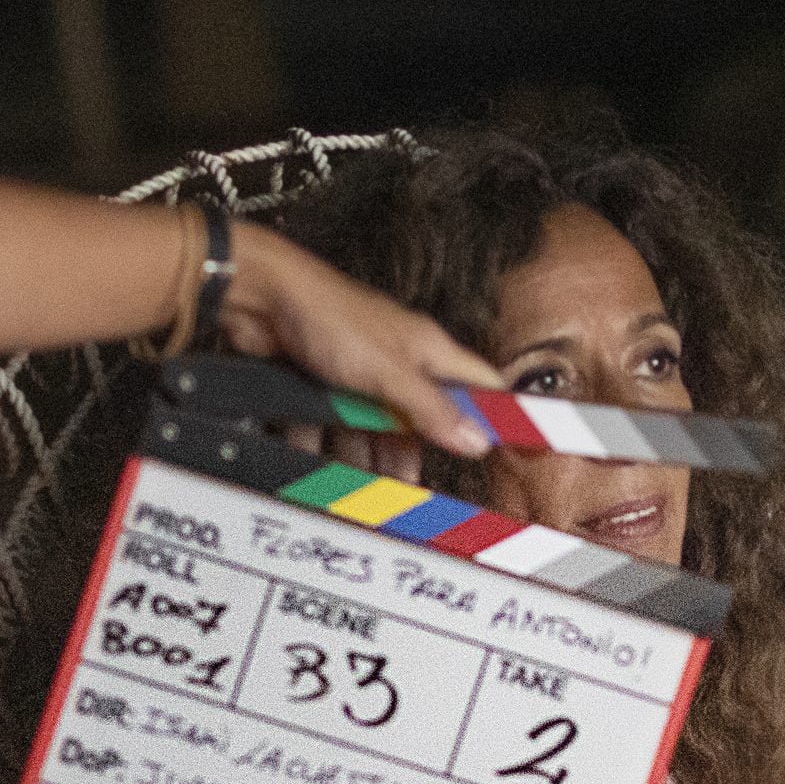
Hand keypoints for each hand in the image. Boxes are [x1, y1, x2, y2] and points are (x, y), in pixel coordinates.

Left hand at [221, 223, 505, 459]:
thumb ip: (433, 409)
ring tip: (361, 486)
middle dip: (414, 455)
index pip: (485, 389)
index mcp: (430, 351)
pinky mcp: (326, 378)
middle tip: (410, 489)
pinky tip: (316, 460)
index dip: (505, 418)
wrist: (257, 294)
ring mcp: (363, 370)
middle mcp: (402, 360)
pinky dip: (325, 443)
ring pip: (376, 425)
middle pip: (424, 420)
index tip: (527, 447)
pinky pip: (335, 421)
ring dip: (366, 456)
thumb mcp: (390, 372)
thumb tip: (477, 441)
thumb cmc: (328, 314)